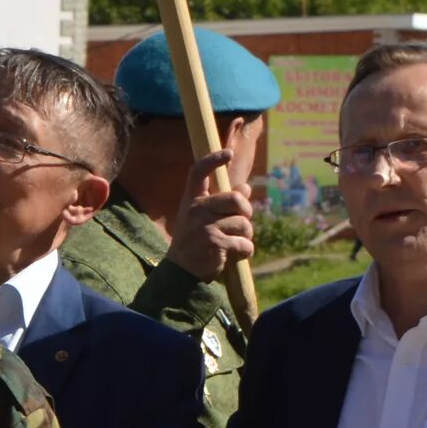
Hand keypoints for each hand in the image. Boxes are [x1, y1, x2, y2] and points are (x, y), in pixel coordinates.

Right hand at [165, 151, 256, 283]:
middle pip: (236, 199)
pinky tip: (232, 256)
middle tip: (242, 223)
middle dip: (246, 212)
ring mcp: (204, 226)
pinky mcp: (215, 243)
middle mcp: (195, 210)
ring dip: (245, 236)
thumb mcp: (203, 219)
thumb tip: (246, 187)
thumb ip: (224, 203)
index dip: (213, 160)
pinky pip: (244, 243)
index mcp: (191, 201)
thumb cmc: (194, 243)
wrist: (180, 273)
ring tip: (232, 244)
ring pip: (244, 224)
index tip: (228, 154)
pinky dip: (244, 251)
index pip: (197, 172)